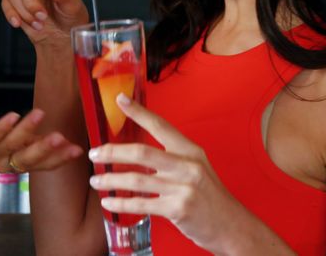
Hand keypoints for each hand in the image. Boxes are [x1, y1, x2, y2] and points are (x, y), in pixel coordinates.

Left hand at [0, 109, 83, 172]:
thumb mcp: (18, 144)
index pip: (43, 165)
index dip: (60, 158)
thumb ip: (40, 144)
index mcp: (19, 166)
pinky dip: (3, 126)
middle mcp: (5, 164)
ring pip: (11, 144)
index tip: (78, 150)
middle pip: (28, 159)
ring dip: (26, 129)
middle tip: (61, 138)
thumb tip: (72, 146)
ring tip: (40, 114)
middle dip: (45, 148)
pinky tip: (14, 115)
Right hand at [1, 0, 88, 49]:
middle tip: (42, 16)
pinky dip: (12, 15)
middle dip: (30, 2)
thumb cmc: (70, 16)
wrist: (62, 34)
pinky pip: (5, 4)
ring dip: (24, 12)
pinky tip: (19, 23)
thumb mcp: (73, 6)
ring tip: (39, 23)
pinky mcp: (13, 0)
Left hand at [88, 94, 254, 251]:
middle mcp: (187, 166)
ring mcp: (183, 188)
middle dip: (112, 152)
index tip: (120, 100)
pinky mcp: (178, 209)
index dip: (139, 112)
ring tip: (96, 181)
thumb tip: (134, 153)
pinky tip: (109, 203)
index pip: (161, 126)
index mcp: (190, 151)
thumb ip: (171, 159)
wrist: (231, 226)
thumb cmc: (209, 197)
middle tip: (94, 153)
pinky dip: (121, 204)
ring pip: (136, 180)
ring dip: (110, 180)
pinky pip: (141, 204)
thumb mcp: (196, 169)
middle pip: (141, 153)